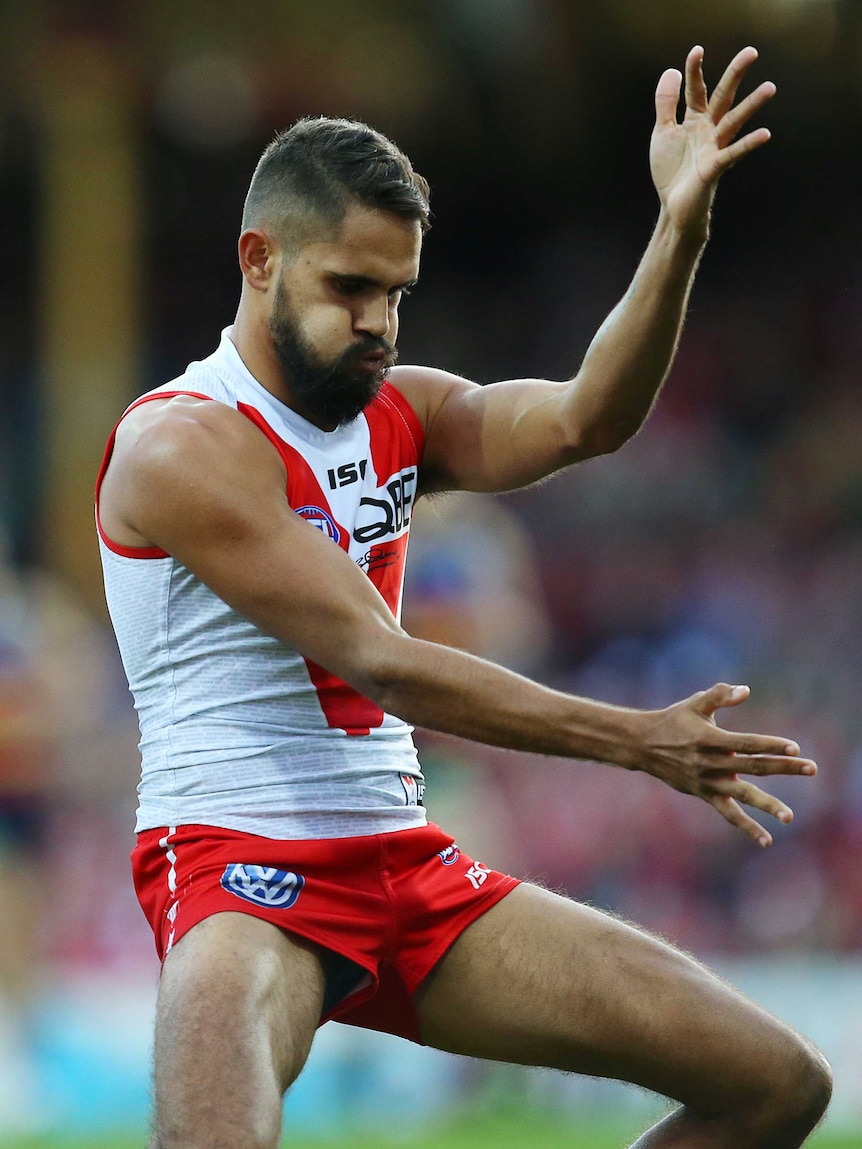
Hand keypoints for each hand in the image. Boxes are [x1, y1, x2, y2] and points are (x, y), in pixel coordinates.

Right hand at [635, 683, 815, 847]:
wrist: (643, 746)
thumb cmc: (674, 720)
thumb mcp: (694, 704)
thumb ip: (719, 695)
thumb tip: (746, 691)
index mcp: (710, 739)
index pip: (746, 743)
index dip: (770, 745)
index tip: (794, 747)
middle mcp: (710, 762)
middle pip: (753, 766)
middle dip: (783, 767)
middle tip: (812, 768)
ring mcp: (707, 781)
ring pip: (742, 794)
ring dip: (767, 805)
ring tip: (790, 817)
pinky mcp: (705, 794)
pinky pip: (728, 813)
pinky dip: (747, 826)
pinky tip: (767, 840)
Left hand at [650, 46, 774, 235]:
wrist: (673, 207)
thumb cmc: (671, 170)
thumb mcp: (663, 133)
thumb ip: (666, 104)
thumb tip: (672, 71)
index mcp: (694, 120)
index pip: (696, 90)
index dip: (695, 71)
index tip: (697, 50)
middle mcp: (708, 130)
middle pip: (723, 97)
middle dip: (735, 75)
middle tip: (751, 51)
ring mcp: (714, 148)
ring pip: (734, 122)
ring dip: (751, 106)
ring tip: (770, 88)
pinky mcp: (714, 169)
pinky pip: (733, 153)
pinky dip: (748, 144)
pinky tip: (764, 134)